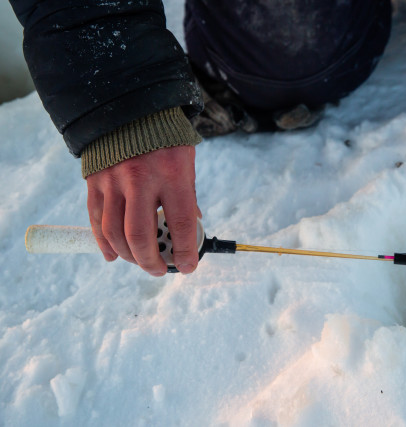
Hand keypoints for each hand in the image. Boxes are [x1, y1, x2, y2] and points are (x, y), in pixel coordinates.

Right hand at [86, 146, 200, 275]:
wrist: (129, 106)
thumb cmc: (165, 137)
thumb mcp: (186, 162)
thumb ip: (186, 196)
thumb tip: (189, 229)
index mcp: (172, 173)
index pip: (180, 223)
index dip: (185, 251)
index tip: (188, 266)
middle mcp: (140, 179)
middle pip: (140, 235)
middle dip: (152, 261)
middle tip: (160, 269)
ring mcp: (113, 181)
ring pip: (114, 232)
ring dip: (128, 255)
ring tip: (141, 262)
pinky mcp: (95, 181)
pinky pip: (96, 220)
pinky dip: (103, 242)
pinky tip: (113, 255)